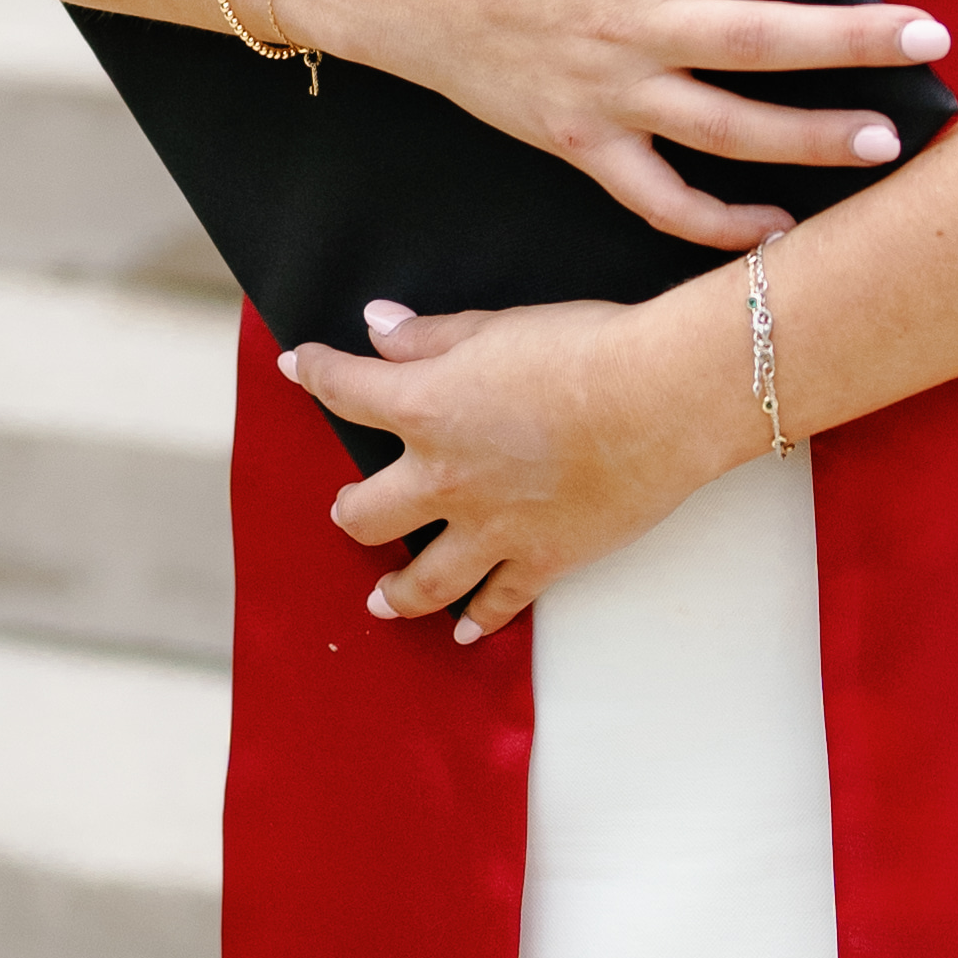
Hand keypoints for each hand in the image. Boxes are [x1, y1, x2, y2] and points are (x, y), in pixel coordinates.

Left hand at [280, 289, 744, 641]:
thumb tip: (379, 326)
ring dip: (393, 591)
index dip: (314, 372)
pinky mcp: (542, 560)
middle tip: (345, 508)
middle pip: (363, 513)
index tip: (297, 365)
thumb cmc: (587, 349)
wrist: (660, 398)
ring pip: (420, 581)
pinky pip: (498, 604)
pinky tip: (464, 631)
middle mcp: (445, 478)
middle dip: (347, 510)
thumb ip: (431, 336)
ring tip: (380, 599)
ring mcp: (490, 530)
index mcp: (426, 408)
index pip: (346, 390)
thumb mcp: (497, 326)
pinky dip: (478, 622)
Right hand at [286, 0, 947, 249]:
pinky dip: (718, 221)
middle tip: (931, 40)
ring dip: (811, 139)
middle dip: (854, 40)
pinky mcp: (579, 147)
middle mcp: (631, 29)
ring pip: (726, 129)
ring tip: (887, 141)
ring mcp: (607, 97)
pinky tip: (779, 224)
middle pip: (763, 40)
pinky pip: (658, 200)